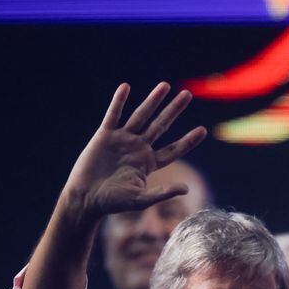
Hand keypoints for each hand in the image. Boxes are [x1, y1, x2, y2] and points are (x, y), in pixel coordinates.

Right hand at [64, 82, 206, 221]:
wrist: (86, 199)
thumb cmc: (113, 203)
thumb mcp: (141, 199)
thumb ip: (163, 193)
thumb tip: (187, 189)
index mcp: (149, 163)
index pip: (173, 149)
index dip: (188, 141)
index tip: (203, 130)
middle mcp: (138, 148)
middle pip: (160, 126)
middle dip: (174, 110)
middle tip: (187, 95)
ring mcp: (122, 140)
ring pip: (141, 116)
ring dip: (152, 100)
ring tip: (165, 86)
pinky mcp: (104, 136)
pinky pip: (113, 115)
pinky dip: (119, 102)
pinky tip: (125, 87)